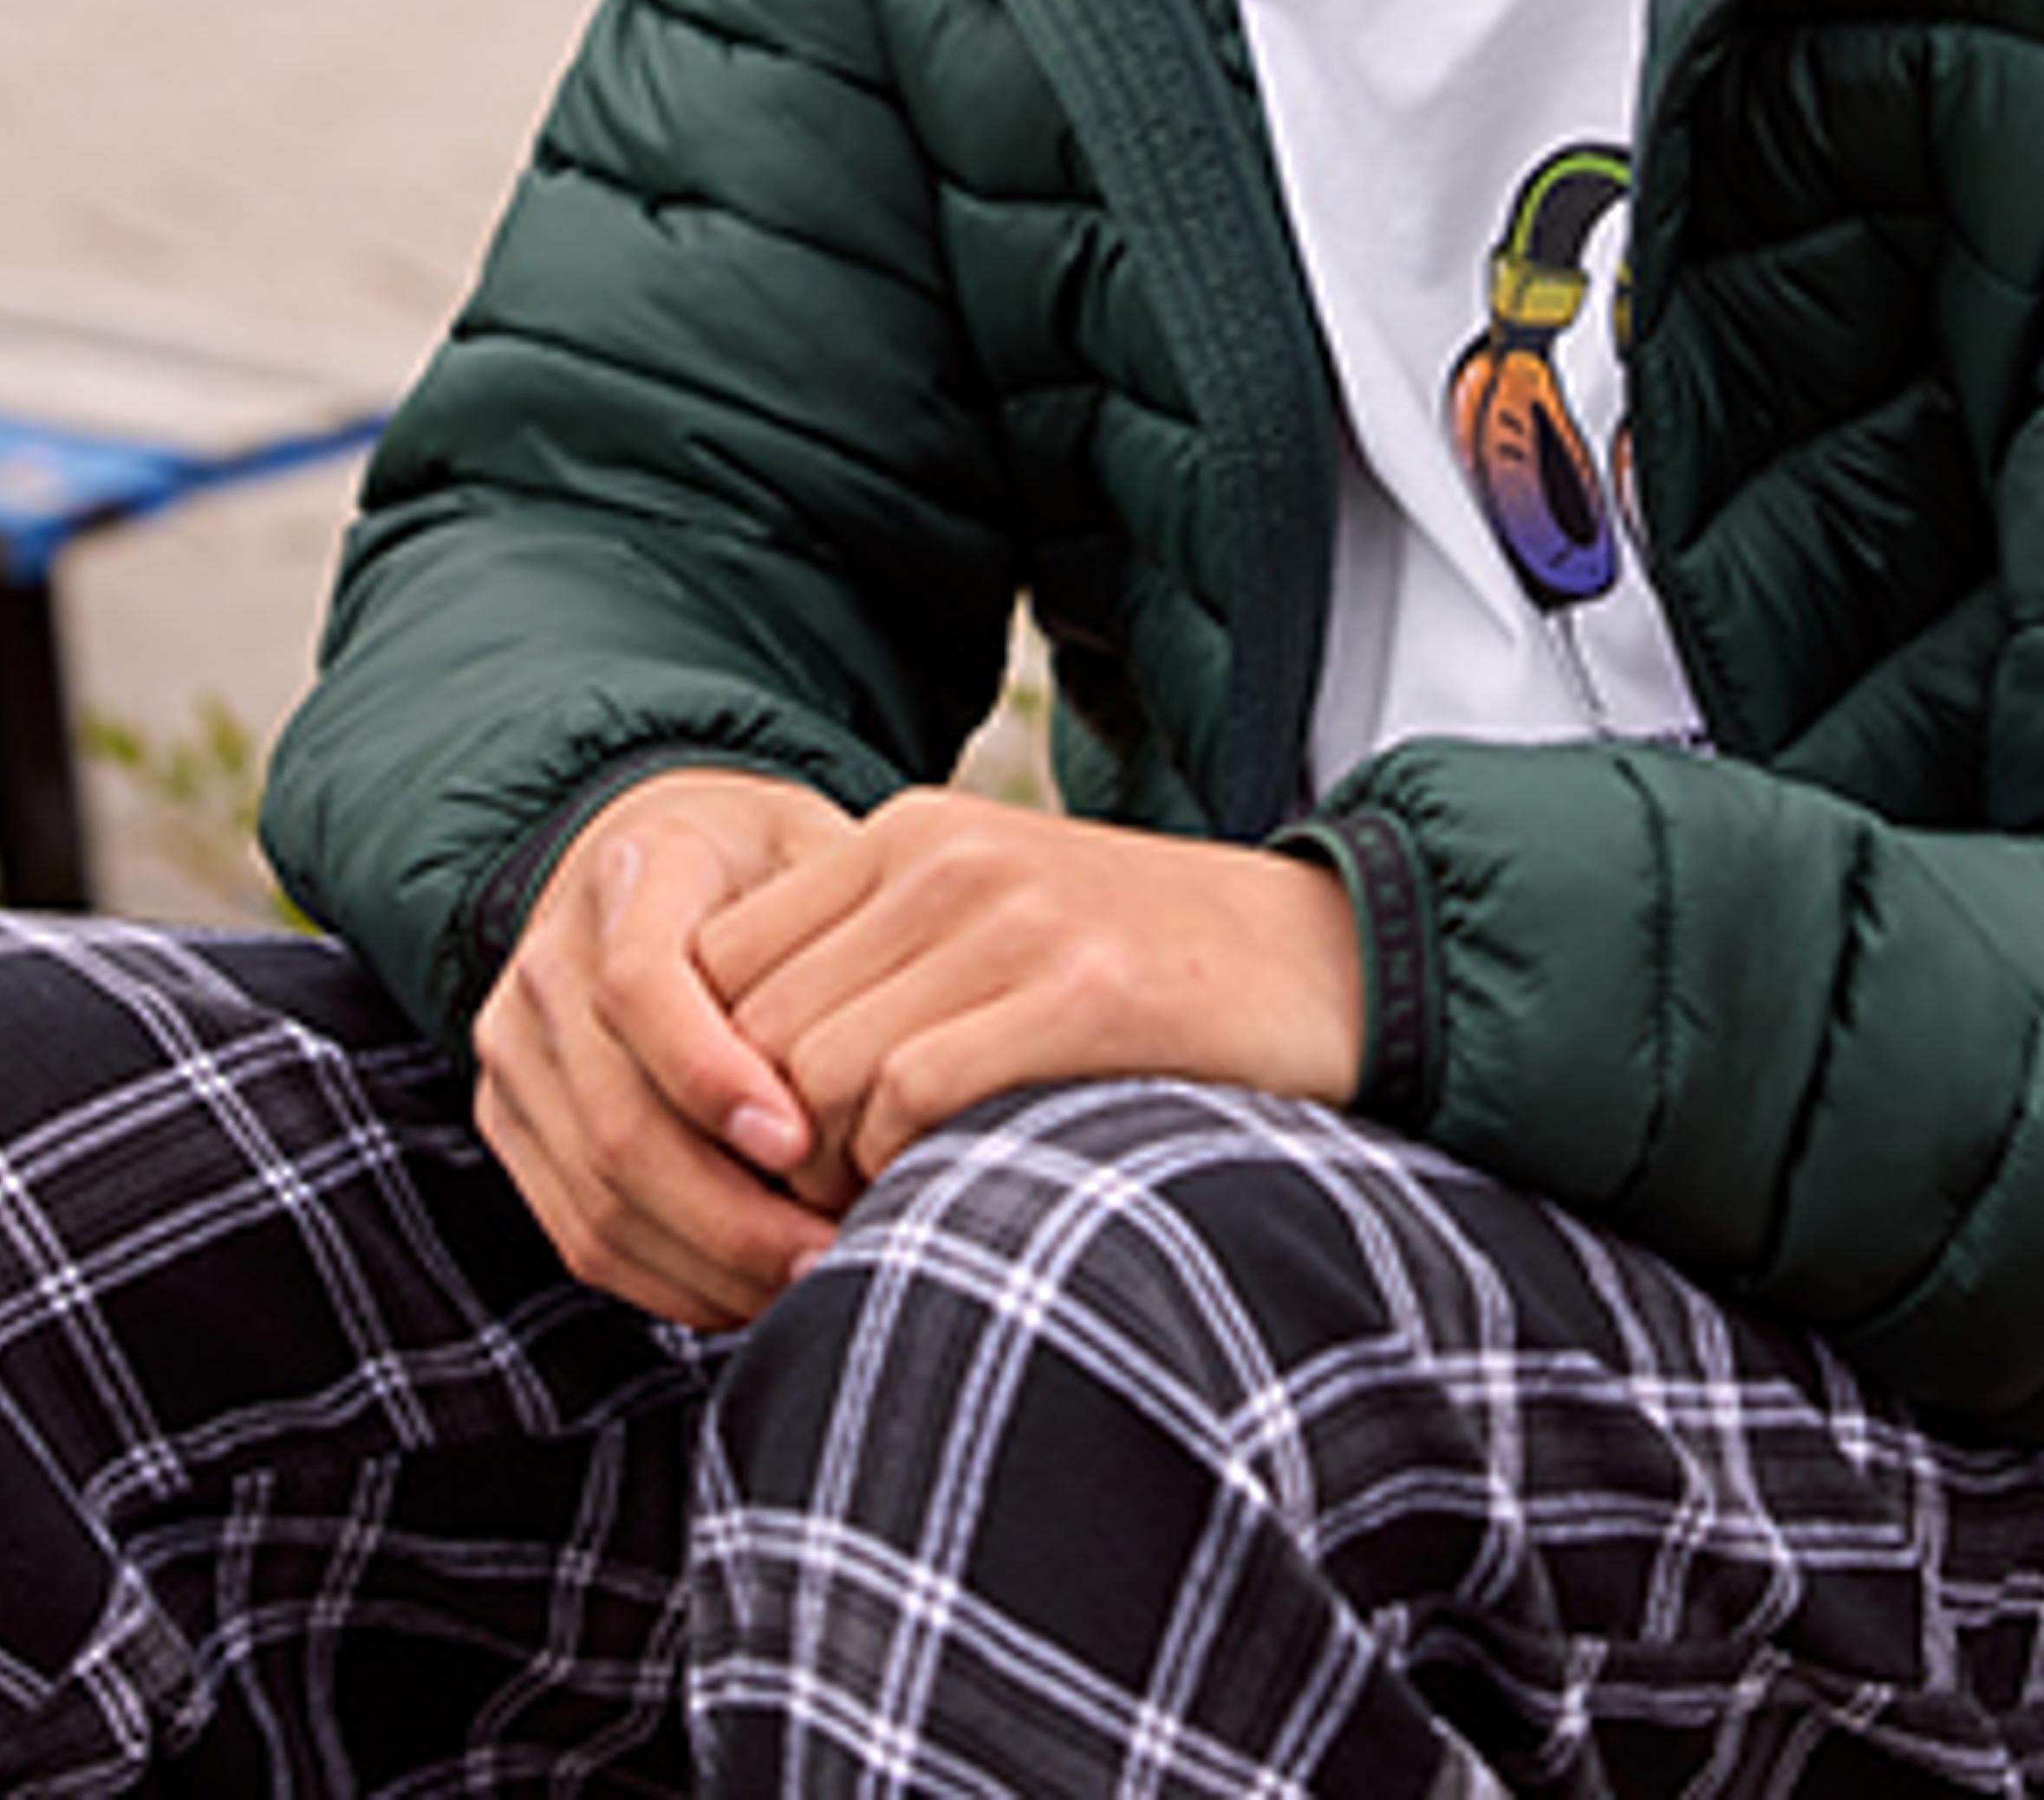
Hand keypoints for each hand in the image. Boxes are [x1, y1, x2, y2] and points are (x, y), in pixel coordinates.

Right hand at [474, 768, 856, 1328]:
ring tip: (813, 1279)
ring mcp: (518, 1048)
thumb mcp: (818, 850)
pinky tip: (752, 1290)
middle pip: (616, 1117)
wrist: (660, 854)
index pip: (637, 983)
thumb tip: (912, 1041)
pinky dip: (669, 1282)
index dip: (710, 1073)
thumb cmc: (770, 866)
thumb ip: (855, 916)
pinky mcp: (511, 1122)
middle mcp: (551, 961)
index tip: (801, 1139)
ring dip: (709, 1262)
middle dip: (729, 1211)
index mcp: (631, 873)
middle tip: (832, 1249)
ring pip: (596, 1195)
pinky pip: (580, 1232)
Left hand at [693, 790, 1363, 1204]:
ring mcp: (1012, 917)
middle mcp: (944, 855)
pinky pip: (908, 1095)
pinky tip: (938, 1190)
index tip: (760, 1155)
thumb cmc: (1146, 970)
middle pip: (750, 1026)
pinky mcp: (1080, 990)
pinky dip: (896, 1167)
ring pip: (812, 1069)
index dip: (711, 1076)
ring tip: (868, 1211)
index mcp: (910, 830)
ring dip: (820, 1170)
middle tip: (803, 1213)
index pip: (717, 960)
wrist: (1332, 959)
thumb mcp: (991, 922)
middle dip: (755, 1143)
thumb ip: (876, 963)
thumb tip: (738, 1084)